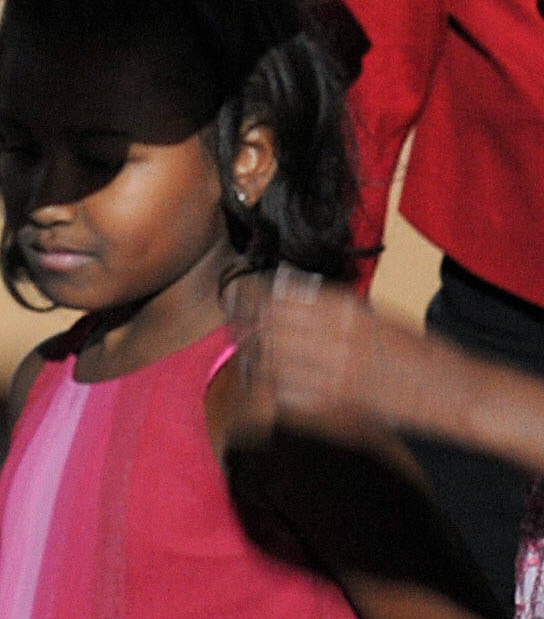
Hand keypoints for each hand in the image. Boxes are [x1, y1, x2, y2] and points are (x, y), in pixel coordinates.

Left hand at [226, 269, 433, 438]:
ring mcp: (338, 367)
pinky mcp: (343, 400)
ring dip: (263, 362)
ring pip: (275, 359)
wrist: (455, 390)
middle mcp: (337, 332)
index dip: (252, 298)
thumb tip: (291, 298)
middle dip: (251, 330)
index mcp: (346, 307)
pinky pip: (292, 393)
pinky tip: (286, 390)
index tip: (239, 302)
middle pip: (269, 325)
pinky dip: (282, 391)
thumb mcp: (375, 317)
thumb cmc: (418, 353)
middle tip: (243, 335)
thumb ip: (334, 309)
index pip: (278, 295)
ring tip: (259, 365)